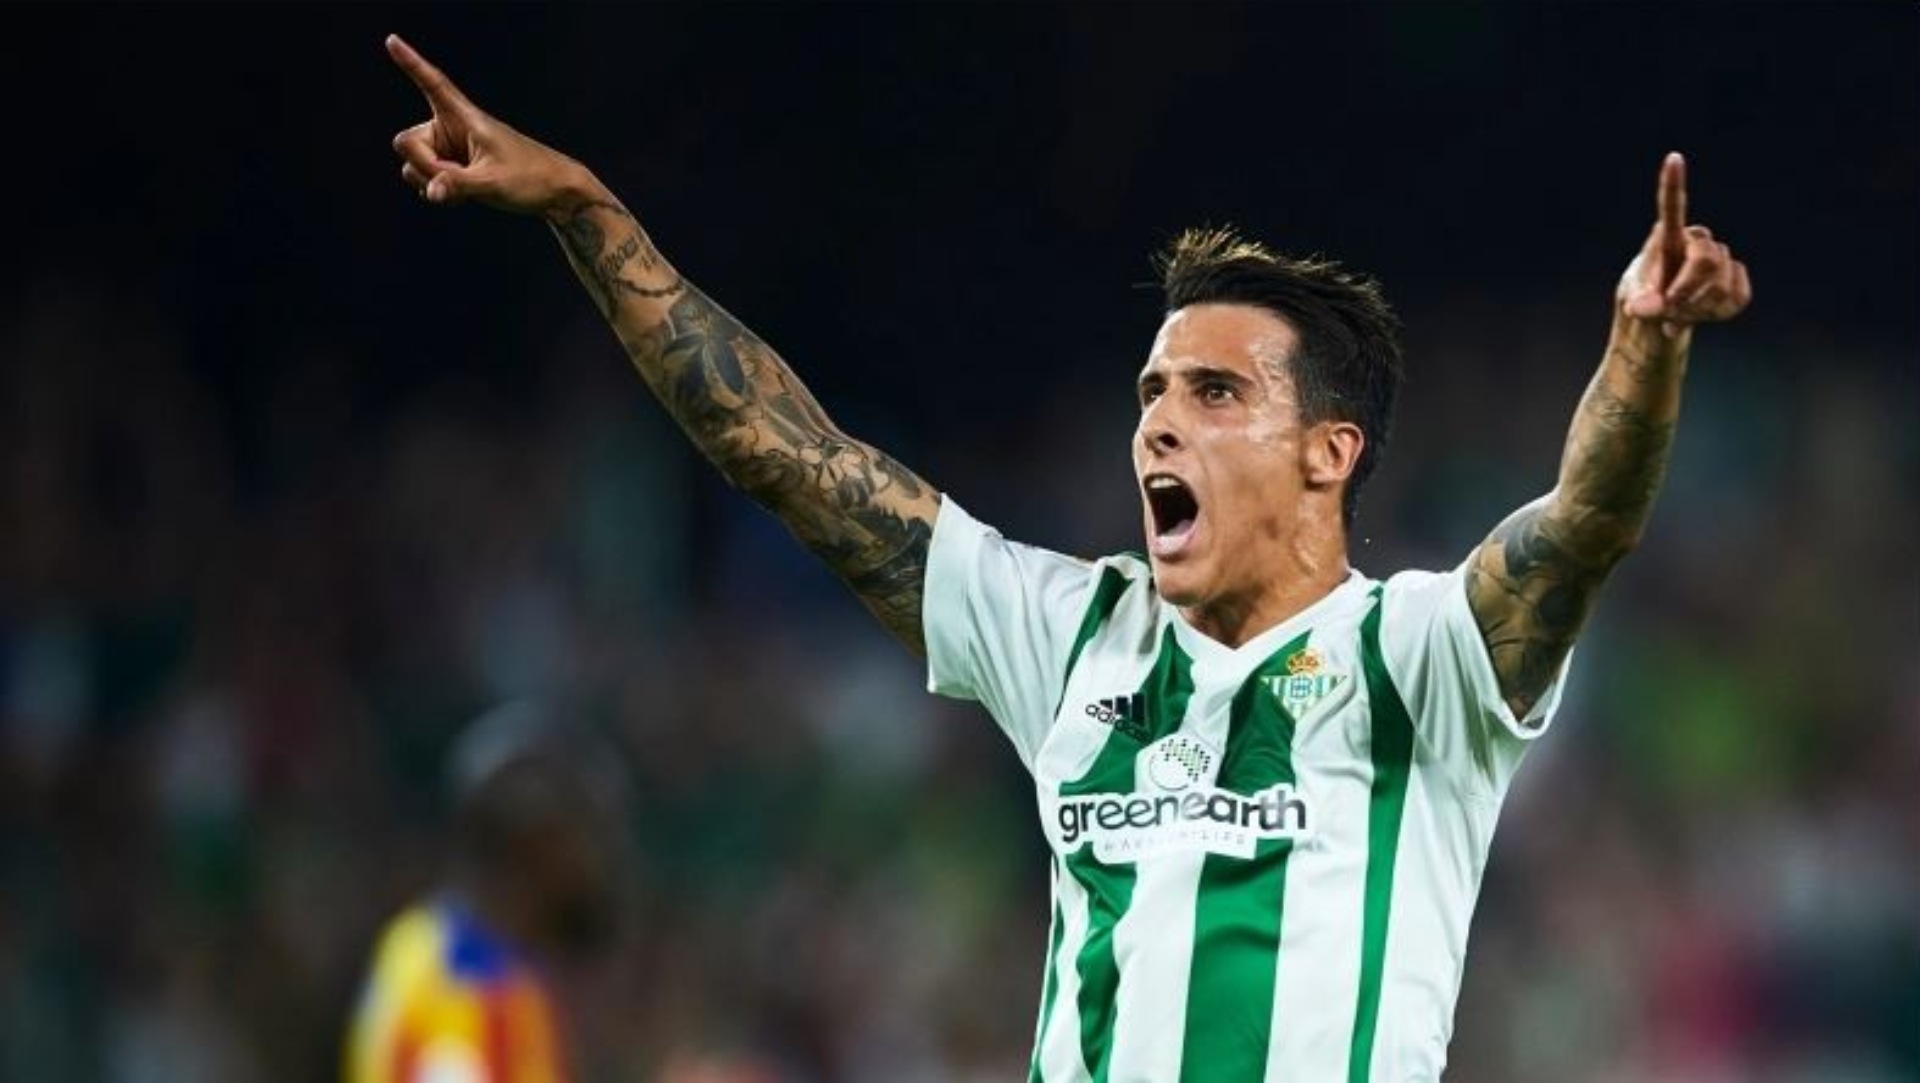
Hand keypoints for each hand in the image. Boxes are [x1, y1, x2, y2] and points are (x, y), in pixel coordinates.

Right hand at [386, 34, 587, 212]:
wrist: (554, 193)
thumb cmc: (531, 178)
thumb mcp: (492, 182)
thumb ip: (457, 186)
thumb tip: (431, 192)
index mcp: (464, 117)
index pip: (433, 84)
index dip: (410, 63)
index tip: (392, 40)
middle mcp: (451, 129)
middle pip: (407, 143)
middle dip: (424, 166)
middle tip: (455, 178)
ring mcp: (450, 151)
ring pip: (412, 166)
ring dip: (431, 182)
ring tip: (466, 187)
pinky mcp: (453, 170)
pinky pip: (426, 182)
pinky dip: (438, 192)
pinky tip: (462, 197)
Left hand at [1617, 153, 1751, 332]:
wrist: (1666, 314)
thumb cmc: (1646, 300)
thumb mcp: (1636, 304)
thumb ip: (1642, 305)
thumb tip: (1647, 308)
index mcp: (1668, 238)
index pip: (1672, 207)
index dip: (1673, 183)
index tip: (1673, 158)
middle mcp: (1697, 241)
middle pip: (1706, 260)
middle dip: (1688, 290)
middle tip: (1670, 310)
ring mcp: (1720, 258)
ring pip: (1721, 284)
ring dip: (1699, 307)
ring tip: (1681, 313)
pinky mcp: (1737, 278)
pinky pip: (1738, 298)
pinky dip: (1719, 314)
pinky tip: (1703, 313)